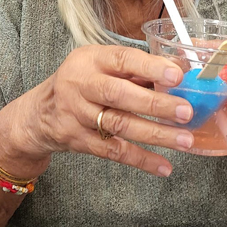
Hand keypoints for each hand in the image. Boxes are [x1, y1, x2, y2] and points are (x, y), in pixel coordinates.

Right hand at [7, 45, 194, 177]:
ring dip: (155, 134)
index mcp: (91, 60)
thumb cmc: (81, 81)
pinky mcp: (80, 141)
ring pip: (119, 125)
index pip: (122, 59)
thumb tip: (179, 72)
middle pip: (119, 95)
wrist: (40, 113)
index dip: (150, 67)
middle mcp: (81, 85)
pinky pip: (114, 152)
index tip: (177, 76)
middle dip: (155, 104)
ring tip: (185, 140)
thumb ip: (133, 68)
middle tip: (186, 111)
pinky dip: (141, 160)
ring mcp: (79, 115)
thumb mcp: (99, 63)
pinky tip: (164, 166)